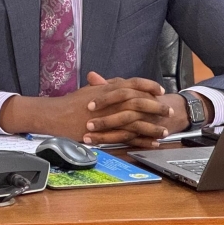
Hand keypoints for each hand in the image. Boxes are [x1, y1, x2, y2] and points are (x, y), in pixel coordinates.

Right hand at [0, 72, 169, 144]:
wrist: (55, 115)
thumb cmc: (69, 104)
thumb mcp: (88, 91)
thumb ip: (104, 85)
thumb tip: (117, 82)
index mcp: (107, 89)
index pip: (133, 84)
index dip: (149, 86)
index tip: (160, 90)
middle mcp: (111, 101)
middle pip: (140, 102)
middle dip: (156, 107)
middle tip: (168, 111)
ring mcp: (109, 117)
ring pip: (138, 121)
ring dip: (153, 125)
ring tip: (165, 130)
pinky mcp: (106, 132)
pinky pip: (129, 136)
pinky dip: (143, 140)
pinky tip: (152, 143)